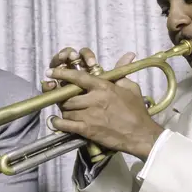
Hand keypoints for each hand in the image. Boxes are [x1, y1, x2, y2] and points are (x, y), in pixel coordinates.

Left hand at [43, 47, 163, 160]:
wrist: (140, 134)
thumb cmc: (137, 110)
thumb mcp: (131, 87)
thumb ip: (121, 73)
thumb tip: (126, 56)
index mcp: (103, 87)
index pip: (78, 77)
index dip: (62, 73)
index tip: (51, 72)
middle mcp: (94, 100)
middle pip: (68, 96)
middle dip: (63, 97)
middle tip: (62, 98)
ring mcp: (89, 116)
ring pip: (66, 110)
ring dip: (64, 110)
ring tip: (66, 110)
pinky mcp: (88, 130)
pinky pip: (66, 125)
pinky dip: (58, 123)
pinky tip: (56, 121)